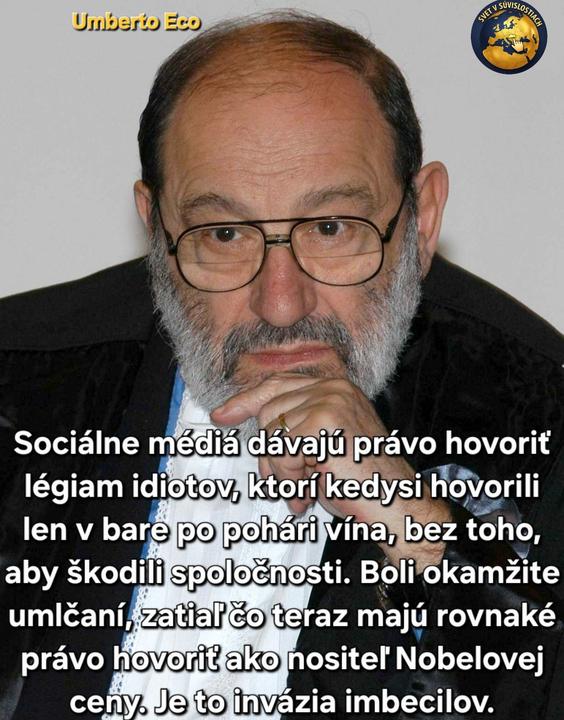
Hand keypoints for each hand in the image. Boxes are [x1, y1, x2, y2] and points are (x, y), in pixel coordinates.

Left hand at [211, 372, 450, 570]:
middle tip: (293, 482)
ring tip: (306, 487)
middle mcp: (333, 387)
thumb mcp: (322, 448)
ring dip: (282, 469)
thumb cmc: (360, 484)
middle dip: (271, 454)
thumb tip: (254, 429)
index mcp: (334, 388)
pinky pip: (282, 450)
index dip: (245, 401)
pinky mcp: (325, 422)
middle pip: (268, 413)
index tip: (221, 416)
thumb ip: (295, 429)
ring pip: (271, 432)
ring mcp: (330, 401)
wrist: (397, 506)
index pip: (277, 386)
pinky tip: (309, 490)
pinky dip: (289, 477)